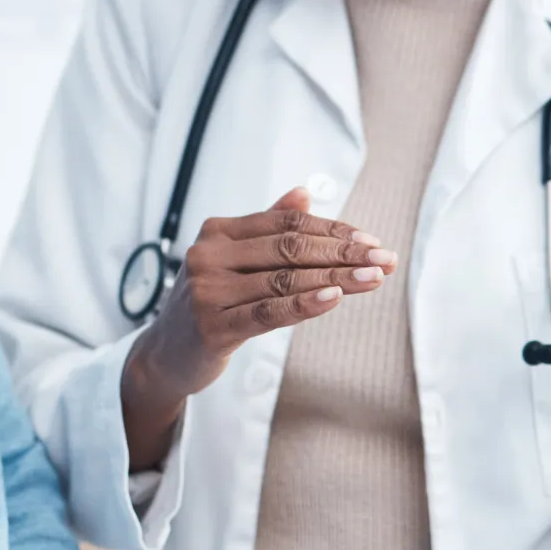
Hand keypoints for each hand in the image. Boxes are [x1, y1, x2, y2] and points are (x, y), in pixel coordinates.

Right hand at [122, 188, 396, 469]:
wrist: (166, 355)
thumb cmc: (211, 304)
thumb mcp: (234, 261)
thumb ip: (266, 227)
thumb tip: (304, 194)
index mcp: (218, 231)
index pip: (286, 224)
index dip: (333, 230)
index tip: (371, 241)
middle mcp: (209, 254)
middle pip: (289, 248)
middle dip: (343, 253)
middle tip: (384, 259)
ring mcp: (208, 290)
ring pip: (284, 279)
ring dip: (336, 279)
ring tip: (374, 279)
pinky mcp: (212, 326)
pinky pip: (268, 312)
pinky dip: (304, 303)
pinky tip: (335, 299)